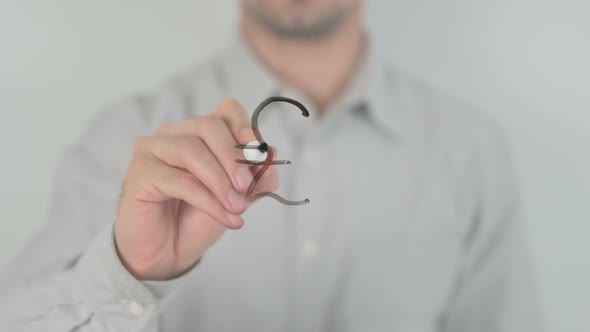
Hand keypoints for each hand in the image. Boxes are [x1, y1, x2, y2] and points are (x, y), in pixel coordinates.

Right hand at [114, 100, 278, 279]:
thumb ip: (257, 176)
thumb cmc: (199, 218)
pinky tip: (227, 218)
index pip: (226, 111)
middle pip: (208, 126)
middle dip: (233, 157)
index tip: (259, 153)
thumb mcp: (238, 197)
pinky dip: (209, 201)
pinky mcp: (140, 173)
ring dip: (220, 181)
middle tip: (247, 187)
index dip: (244, 127)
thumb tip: (272, 152)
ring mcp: (152, 150)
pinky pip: (180, 181)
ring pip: (192, 151)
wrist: (169, 253)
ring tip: (237, 207)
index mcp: (199, 132)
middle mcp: (173, 134)